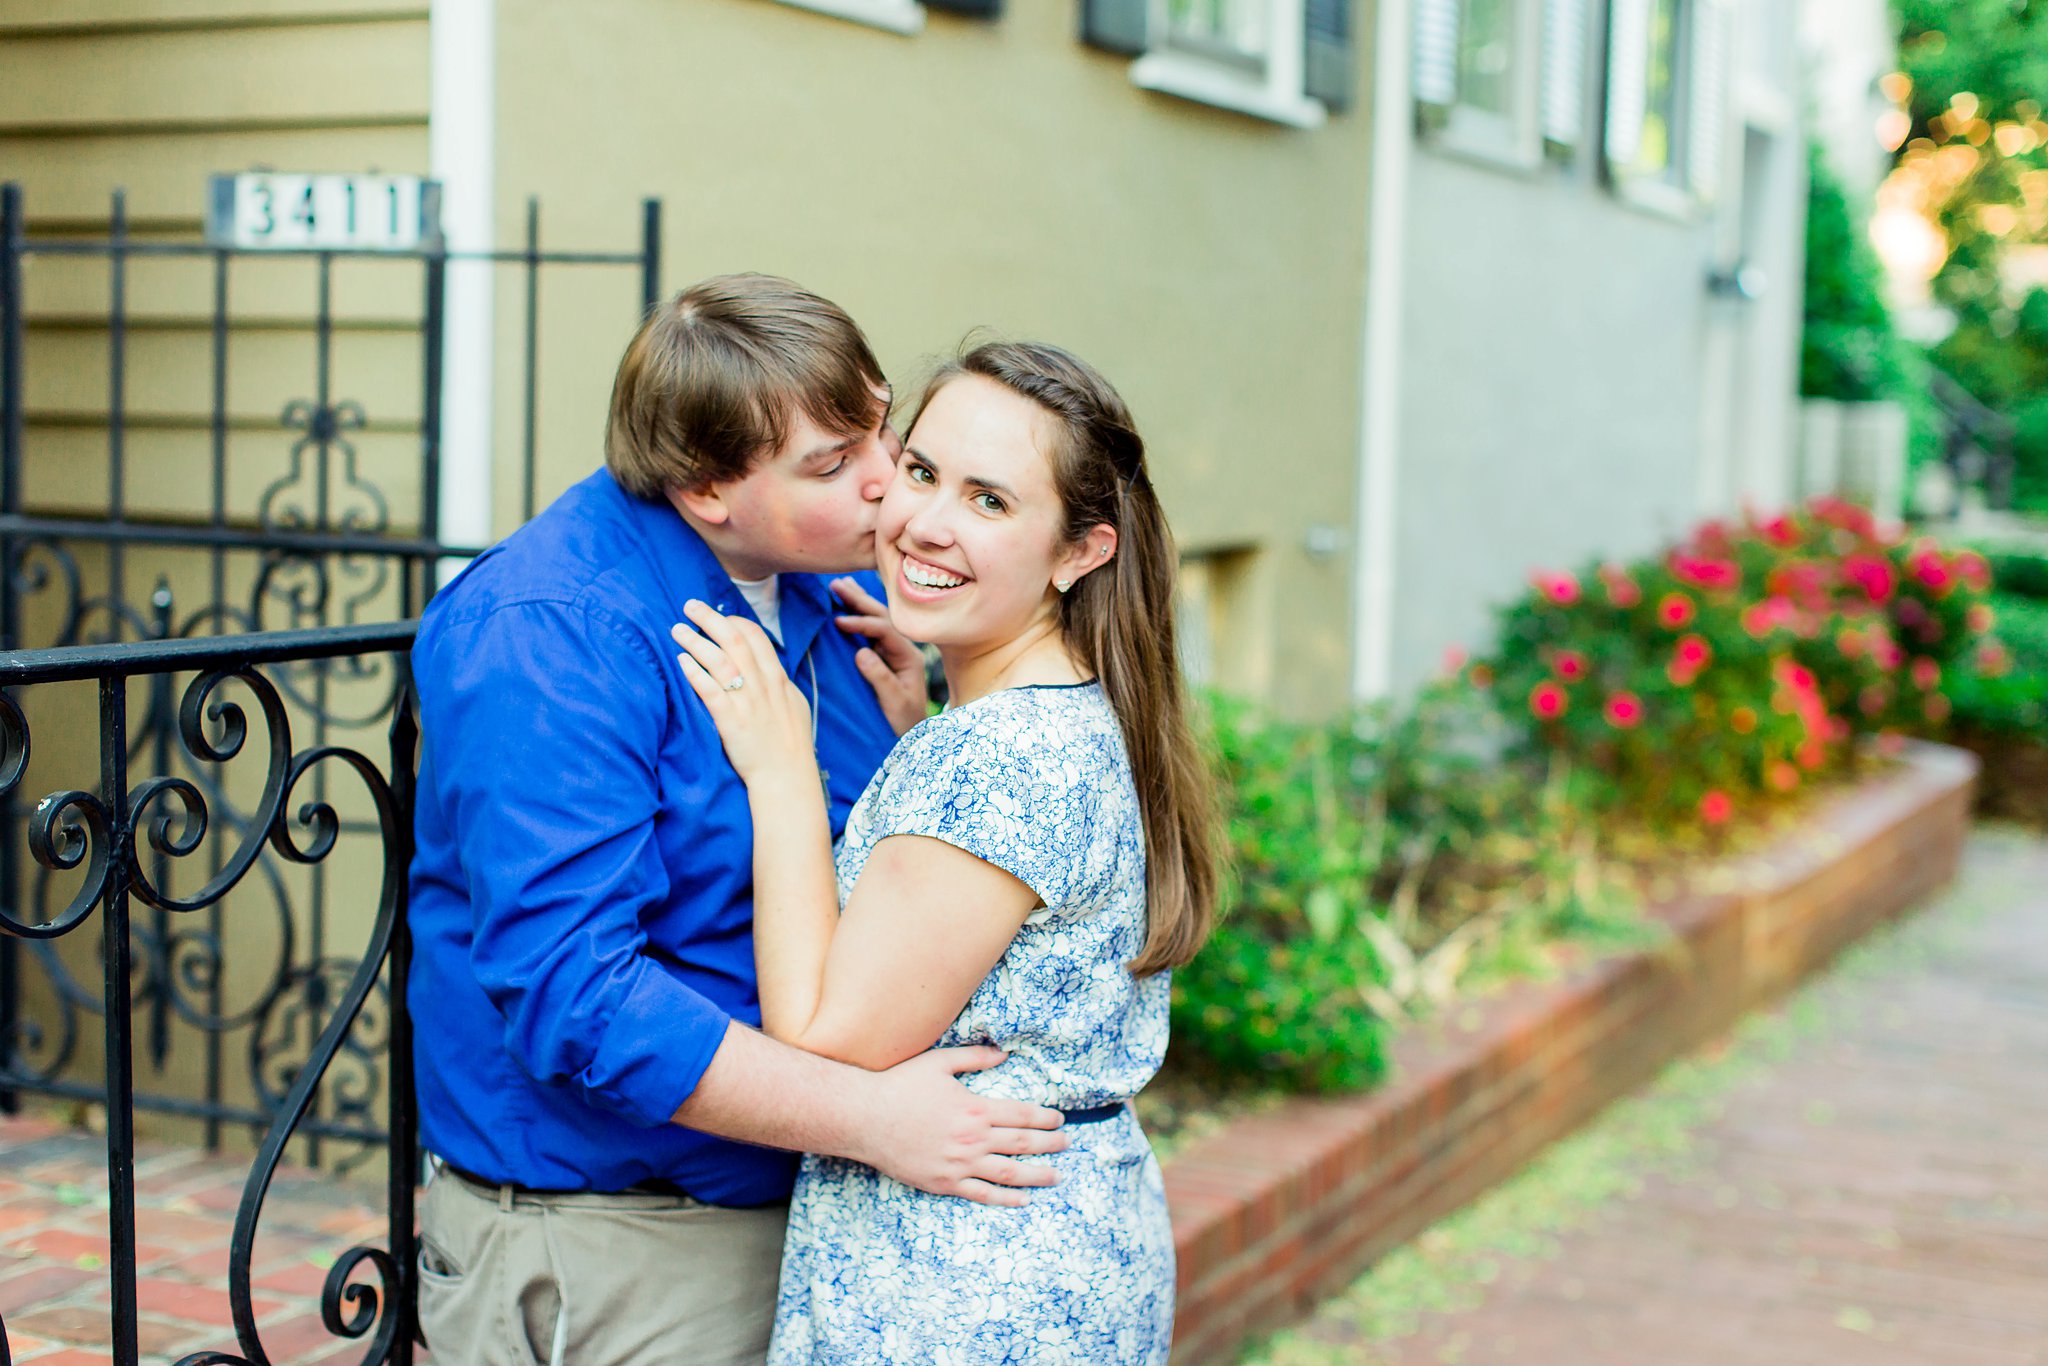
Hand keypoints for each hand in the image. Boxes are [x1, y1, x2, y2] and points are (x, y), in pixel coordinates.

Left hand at [672, 601, 815, 785]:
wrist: (788, 777)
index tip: (719, 617)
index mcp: (778, 679)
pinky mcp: (731, 721)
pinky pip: (710, 691)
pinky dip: (695, 672)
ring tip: (676, 630)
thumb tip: (769, 668)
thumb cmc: (791, 744)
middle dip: (710, 619)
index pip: (756, 637)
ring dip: (695, 641)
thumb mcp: (794, 705)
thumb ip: (779, 684)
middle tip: (689, 606)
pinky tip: (681, 661)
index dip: (734, 622)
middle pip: (734, 640)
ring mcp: (747, 702)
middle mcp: (762, 685)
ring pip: (719, 661)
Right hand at [831, 576, 929, 736]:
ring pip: (876, 618)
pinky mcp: (882, 656)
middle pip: (882, 616)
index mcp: (908, 656)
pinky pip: (869, 630)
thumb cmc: (904, 722)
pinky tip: (846, 603)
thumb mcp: (894, 703)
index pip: (885, 630)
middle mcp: (902, 648)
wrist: (911, 734)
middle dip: (859, 600)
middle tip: (836, 585)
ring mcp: (892, 650)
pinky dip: (856, 614)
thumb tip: (861, 652)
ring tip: (840, 584)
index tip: (839, 622)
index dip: (862, 624)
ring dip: (858, 602)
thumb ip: (880, 678)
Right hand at [848, 1046, 1068, 1205]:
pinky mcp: (944, 1182)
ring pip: (1009, 1173)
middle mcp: (972, 1138)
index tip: (1059, 1120)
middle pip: (1022, 1144)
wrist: (865, 1118)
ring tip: (1057, 1175)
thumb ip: (974, 1058)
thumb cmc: (900, 1086)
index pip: (1022, 1115)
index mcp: (974, 1108)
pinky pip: (982, 1194)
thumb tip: (1003, 1054)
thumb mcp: (939, 1063)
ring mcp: (959, 1164)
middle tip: (1067, 1144)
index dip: (1045, 1118)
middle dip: (1050, 1144)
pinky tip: (1023, 1200)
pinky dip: (1006, 1199)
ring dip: (1038, 1175)